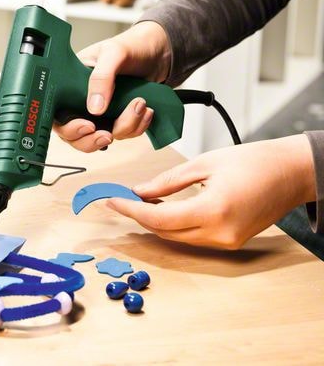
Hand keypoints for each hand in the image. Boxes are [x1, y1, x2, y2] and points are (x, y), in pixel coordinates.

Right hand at [54, 21, 171, 151]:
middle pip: (75, 136)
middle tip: (107, 134)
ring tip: (140, 104)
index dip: (69, 127)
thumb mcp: (112, 53)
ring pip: (103, 139)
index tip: (88, 125)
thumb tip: (94, 108)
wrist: (158, 52)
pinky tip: (146, 110)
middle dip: (92, 140)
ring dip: (124, 127)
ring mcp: (101, 113)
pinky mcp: (118, 118)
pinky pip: (124, 134)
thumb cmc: (130, 46)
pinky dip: (137, 126)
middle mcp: (81, 102)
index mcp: (70, 85)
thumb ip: (101, 78)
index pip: (58, 115)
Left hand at [107, 135, 316, 248]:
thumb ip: (168, 181)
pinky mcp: (231, 242)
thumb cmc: (253, 161)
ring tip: (138, 202)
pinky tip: (163, 210)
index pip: (159, 219)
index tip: (112, 200)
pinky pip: (193, 238)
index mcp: (213, 209)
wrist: (291, 173)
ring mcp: (227, 241)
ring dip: (155, 223)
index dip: (131, 211)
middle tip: (119, 199)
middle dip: (139, 217)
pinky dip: (175, 226)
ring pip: (178, 238)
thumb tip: (139, 191)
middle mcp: (220, 233)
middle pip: (166, 232)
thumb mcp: (204, 163)